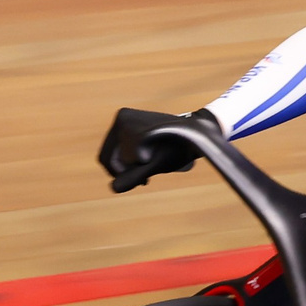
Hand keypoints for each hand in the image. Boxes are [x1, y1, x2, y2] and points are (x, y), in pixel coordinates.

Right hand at [97, 107, 218, 190]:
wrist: (195, 133)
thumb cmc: (178, 149)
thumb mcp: (155, 165)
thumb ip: (134, 176)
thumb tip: (113, 188)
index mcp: (123, 123)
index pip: (110, 159)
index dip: (123, 175)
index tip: (144, 181)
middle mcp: (122, 117)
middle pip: (109, 154)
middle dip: (124, 170)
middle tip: (144, 179)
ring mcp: (126, 118)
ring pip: (115, 153)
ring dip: (128, 165)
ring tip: (146, 173)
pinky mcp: (132, 123)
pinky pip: (121, 146)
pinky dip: (130, 158)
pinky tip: (146, 163)